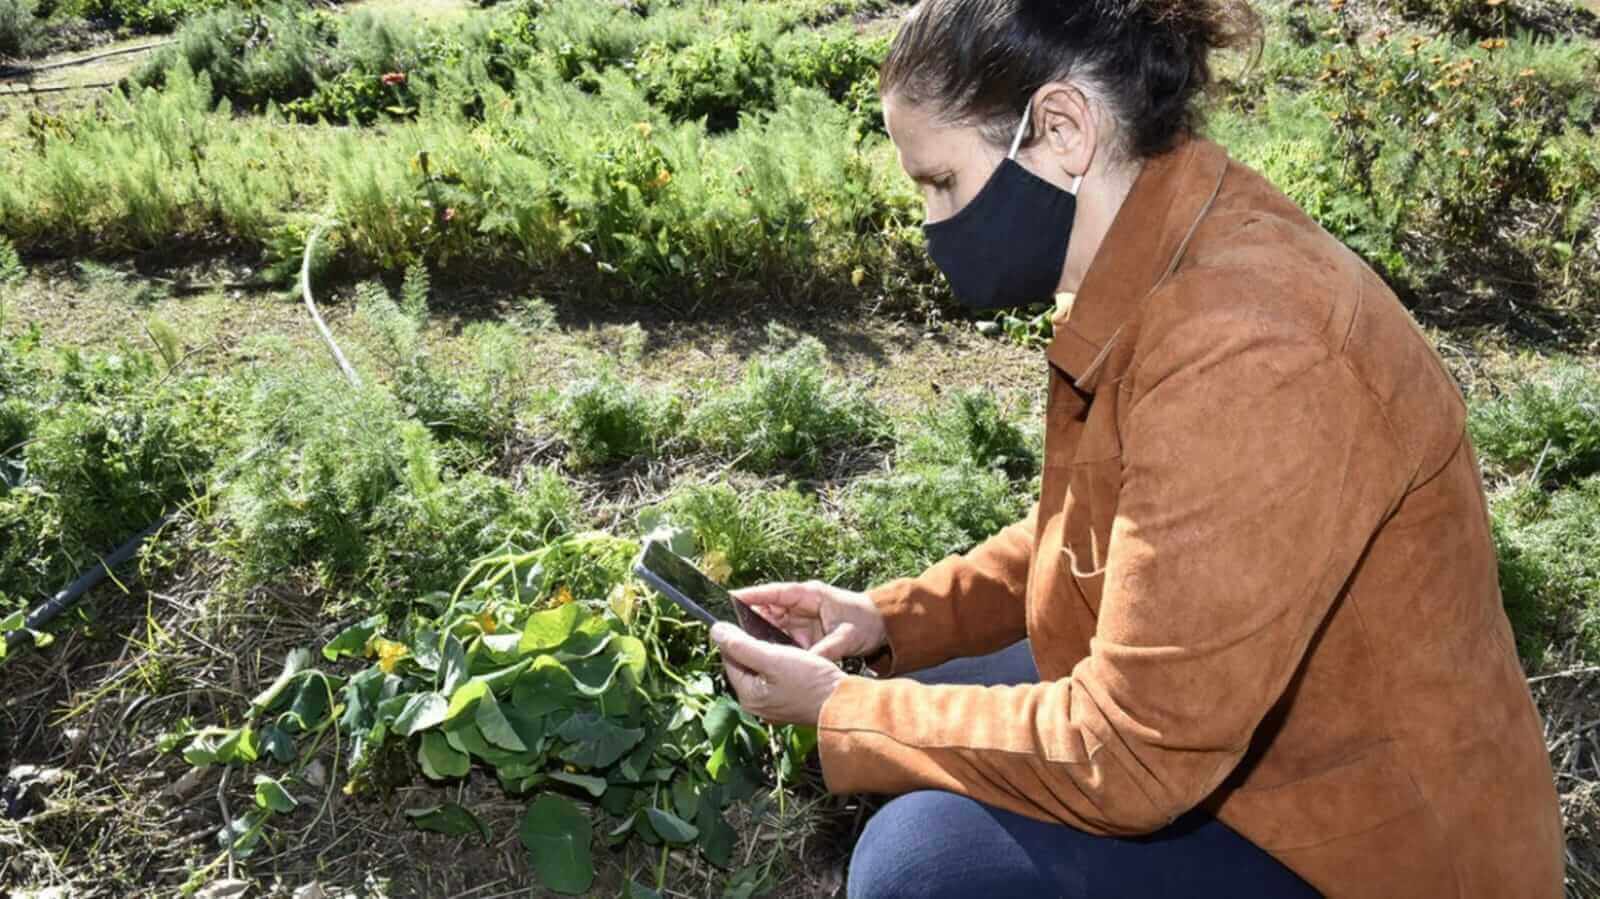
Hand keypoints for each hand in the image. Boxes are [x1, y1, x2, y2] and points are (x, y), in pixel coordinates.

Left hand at [711, 622, 846, 725]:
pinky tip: (793, 657)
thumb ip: (742, 645)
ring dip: (767, 653)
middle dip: (752, 645)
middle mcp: (757, 704)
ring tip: (782, 641)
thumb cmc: (812, 682)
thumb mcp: (774, 658)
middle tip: (768, 629)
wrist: (844, 703)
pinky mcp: (788, 703)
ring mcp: (773, 706)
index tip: (744, 619)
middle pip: (745, 666)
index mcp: (748, 696)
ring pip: (761, 671)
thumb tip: (716, 631)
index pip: (730, 659)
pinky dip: (781, 665)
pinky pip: (776, 678)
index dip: (735, 637)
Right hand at [730, 580, 886, 661]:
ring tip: (738, 643)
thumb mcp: (847, 637)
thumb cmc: (866, 624)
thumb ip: (826, 649)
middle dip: (749, 618)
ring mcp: (801, 617)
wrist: (883, 628)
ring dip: (758, 633)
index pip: (774, 592)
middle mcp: (802, 603)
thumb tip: (809, 662)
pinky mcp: (802, 631)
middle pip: (767, 609)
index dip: (751, 595)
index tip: (729, 598)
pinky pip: (780, 636)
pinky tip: (759, 653)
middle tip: (728, 629)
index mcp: (810, 594)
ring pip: (771, 624)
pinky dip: (770, 643)